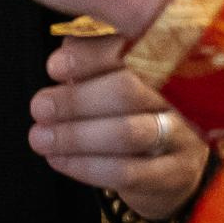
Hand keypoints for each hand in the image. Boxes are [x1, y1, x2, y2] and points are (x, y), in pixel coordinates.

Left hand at [31, 27, 207, 220]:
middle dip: (77, 100)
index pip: (130, 48)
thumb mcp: (116, 75)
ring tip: (40, 137)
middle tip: (40, 107)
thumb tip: (65, 51)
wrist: (173, 161)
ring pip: (127, 134)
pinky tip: (59, 160)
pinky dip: (87, 166)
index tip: (54, 67)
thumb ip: (95, 58)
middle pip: (128, 91)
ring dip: (76, 136)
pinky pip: (128, 172)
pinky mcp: (176, 173)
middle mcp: (183, 93)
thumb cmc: (135, 108)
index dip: (90, 57)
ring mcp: (183, 134)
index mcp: (168, 58)